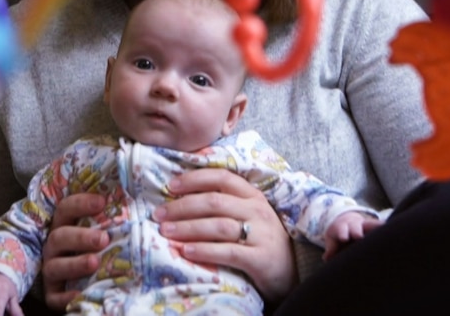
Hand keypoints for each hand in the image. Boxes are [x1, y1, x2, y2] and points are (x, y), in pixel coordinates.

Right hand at [41, 193, 108, 310]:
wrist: (82, 281)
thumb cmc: (98, 248)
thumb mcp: (102, 231)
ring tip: (95, 262)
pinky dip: (66, 297)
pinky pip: (55, 296)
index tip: (102, 202)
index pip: (65, 209)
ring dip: (75, 264)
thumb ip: (114, 220)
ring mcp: (52, 270)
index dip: (80, 203)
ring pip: (54, 266)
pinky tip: (79, 294)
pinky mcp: (52, 294)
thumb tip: (145, 207)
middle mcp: (55, 247)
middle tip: (104, 239)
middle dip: (80, 236)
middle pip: (59, 237)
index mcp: (65, 226)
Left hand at [154, 168, 297, 301]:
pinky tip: (186, 251)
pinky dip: (205, 250)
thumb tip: (182, 192)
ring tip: (166, 232)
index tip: (171, 186)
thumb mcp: (247, 213)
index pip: (222, 177)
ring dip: (188, 228)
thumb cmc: (260, 238)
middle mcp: (257, 210)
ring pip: (219, 226)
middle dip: (183, 206)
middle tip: (159, 214)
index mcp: (252, 195)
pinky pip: (228, 252)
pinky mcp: (260, 258)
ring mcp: (261, 234)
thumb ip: (223, 201)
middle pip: (215, 202)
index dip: (194, 179)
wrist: (290, 271)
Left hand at [322, 211, 382, 260]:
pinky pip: (381, 226)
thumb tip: (326, 258)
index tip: (344, 238)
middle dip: (357, 231)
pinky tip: (394, 231)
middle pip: (355, 227)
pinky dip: (386, 228)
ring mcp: (365, 225)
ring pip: (371, 224)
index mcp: (342, 228)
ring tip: (384, 230)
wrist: (346, 220)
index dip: (343, 234)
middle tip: (359, 237)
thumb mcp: (333, 240)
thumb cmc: (338, 235)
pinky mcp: (374, 226)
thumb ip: (331, 249)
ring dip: (376, 227)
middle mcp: (354, 225)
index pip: (341, 230)